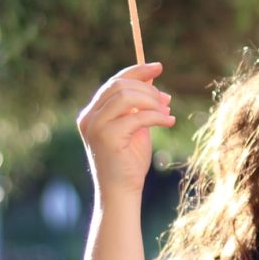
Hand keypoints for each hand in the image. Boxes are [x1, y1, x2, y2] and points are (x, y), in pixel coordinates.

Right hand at [76, 61, 174, 198]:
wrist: (121, 192)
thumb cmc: (129, 162)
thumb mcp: (135, 127)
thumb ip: (138, 106)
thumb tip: (153, 81)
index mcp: (92, 113)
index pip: (114, 82)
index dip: (137, 71)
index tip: (158, 67)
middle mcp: (89, 117)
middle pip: (120, 85)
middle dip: (148, 89)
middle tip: (167, 100)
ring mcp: (95, 126)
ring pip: (126, 96)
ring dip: (152, 102)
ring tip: (167, 113)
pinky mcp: (107, 137)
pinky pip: (137, 116)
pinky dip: (157, 116)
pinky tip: (169, 122)